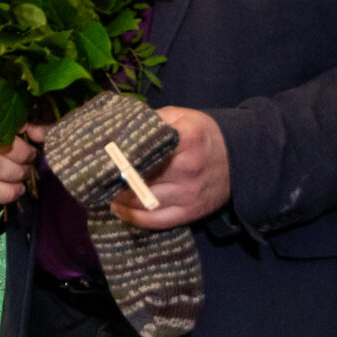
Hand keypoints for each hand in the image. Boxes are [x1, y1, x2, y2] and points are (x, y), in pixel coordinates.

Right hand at [0, 91, 39, 208]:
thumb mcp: (16, 122)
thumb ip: (33, 122)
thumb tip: (40, 135)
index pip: (1, 108)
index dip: (22, 122)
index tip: (31, 132)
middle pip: (1, 140)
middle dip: (24, 154)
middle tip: (32, 158)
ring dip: (17, 173)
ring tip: (25, 173)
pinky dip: (7, 192)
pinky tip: (17, 189)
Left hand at [109, 107, 230, 229]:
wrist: (241, 160)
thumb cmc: (204, 135)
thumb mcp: (182, 116)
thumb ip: (152, 119)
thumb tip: (120, 127)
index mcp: (186, 138)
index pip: (145, 146)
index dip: (120, 152)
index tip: (101, 154)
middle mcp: (187, 168)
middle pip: (140, 175)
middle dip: (114, 177)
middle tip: (95, 175)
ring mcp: (188, 194)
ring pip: (143, 201)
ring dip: (119, 198)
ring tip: (103, 192)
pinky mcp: (189, 213)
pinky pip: (155, 221)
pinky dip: (133, 218)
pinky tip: (119, 209)